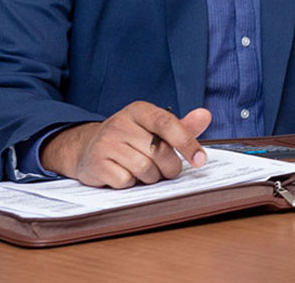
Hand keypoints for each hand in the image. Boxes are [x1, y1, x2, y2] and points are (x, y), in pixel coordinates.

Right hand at [41, 102, 211, 187]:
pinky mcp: (96, 163)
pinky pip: (126, 181)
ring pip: (144, 169)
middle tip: (166, 169)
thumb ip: (182, 126)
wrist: (88, 148)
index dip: (187, 143)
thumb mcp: (154, 128)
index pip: (167, 123)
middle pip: (159, 152)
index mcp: (138, 110)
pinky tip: (125, 175)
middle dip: (169, 167)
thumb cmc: (130, 138)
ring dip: (151, 177)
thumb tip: (205, 116)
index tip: (200, 160)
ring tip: (144, 171)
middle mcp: (120, 123)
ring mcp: (106, 143)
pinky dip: (131, 183)